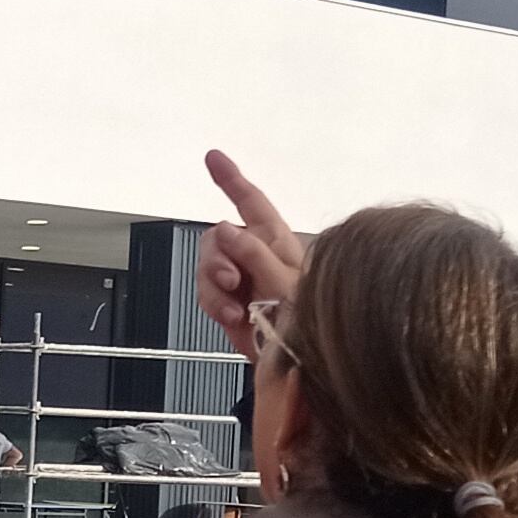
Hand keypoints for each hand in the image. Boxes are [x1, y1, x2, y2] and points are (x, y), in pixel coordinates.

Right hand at [193, 150, 308, 351]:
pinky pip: (207, 294)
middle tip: (230, 279)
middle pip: (216, 238)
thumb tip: (226, 229)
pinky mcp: (230, 303)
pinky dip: (215, 306)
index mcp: (275, 240)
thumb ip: (254, 254)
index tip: (213, 158)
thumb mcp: (284, 282)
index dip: (230, 178)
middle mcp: (255, 255)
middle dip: (216, 258)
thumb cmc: (309, 318)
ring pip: (207, 268)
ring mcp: (242, 280)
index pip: (250, 201)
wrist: (303, 360)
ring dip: (215, 288)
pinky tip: (233, 317)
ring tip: (235, 307)